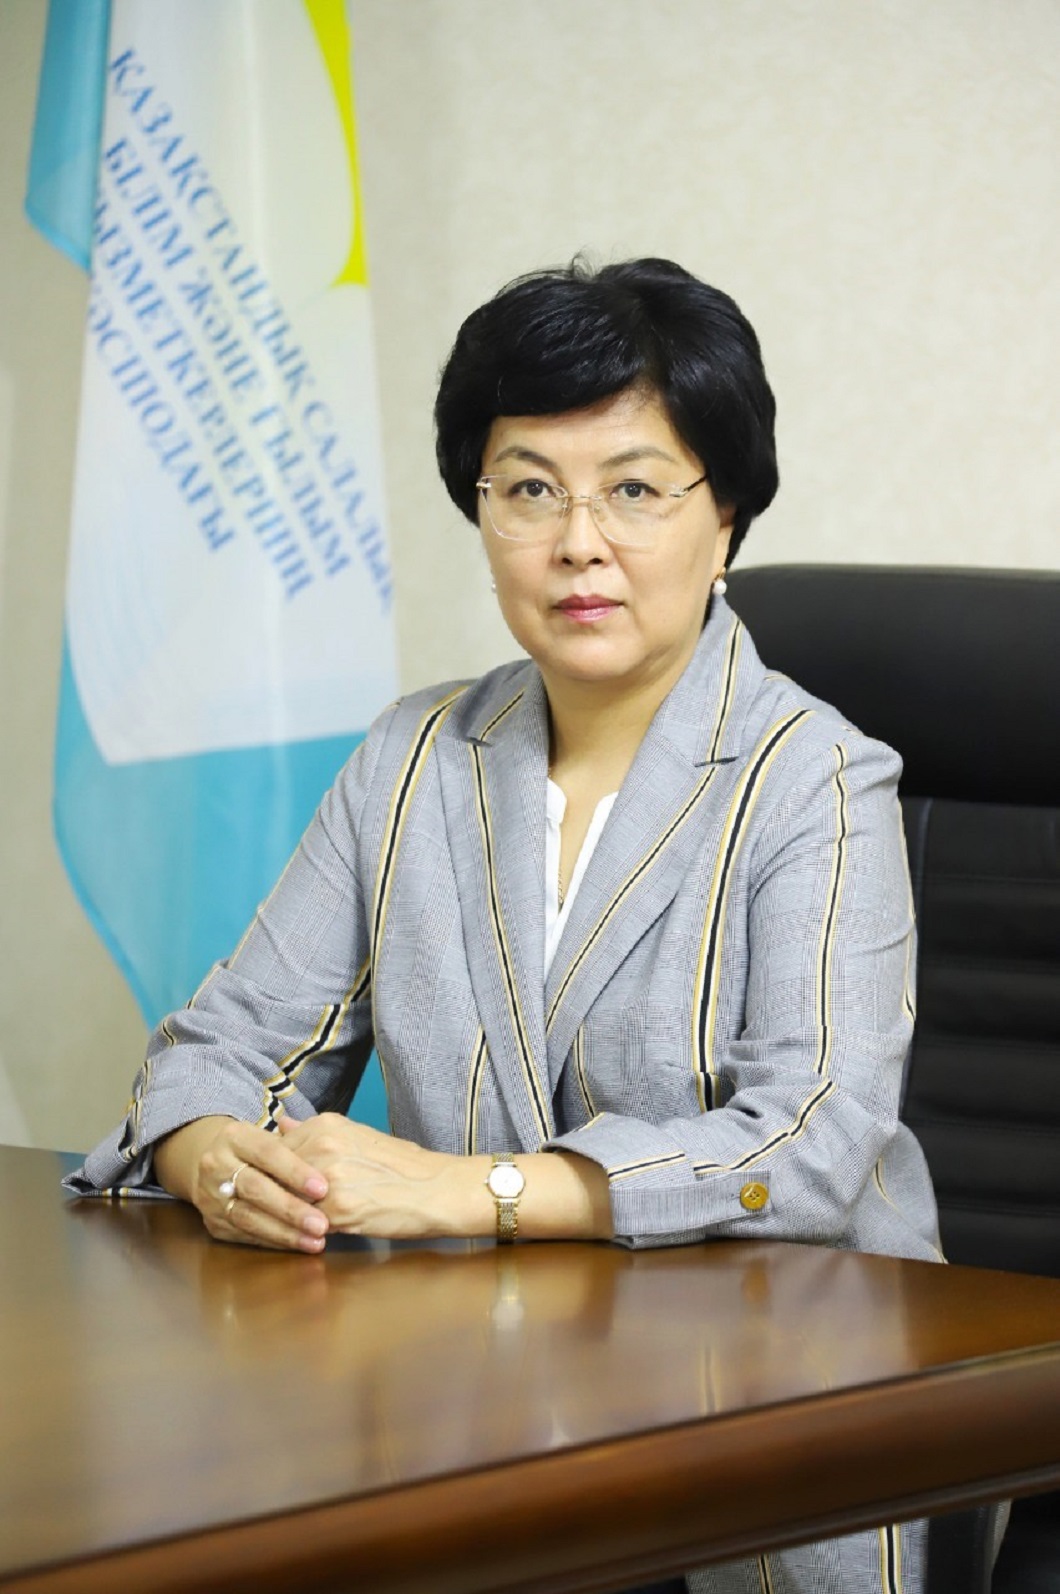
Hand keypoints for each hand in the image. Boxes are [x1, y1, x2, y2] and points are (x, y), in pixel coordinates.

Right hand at [154, 1116, 330, 1251]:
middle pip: (255, 1188)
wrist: (214, 1164)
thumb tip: (330, 1155)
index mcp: (234, 1137)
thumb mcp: (274, 1137)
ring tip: (315, 1240)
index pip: (267, 1153)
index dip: (295, 1171)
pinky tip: (297, 1244)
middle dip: (291, 1208)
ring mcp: (211, 1196)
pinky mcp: (213, 1223)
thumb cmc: (259, 1150)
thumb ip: (299, 1145)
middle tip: (321, 1224)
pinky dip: (273, 1241)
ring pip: (248, 1217)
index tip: (323, 1188)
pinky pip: (245, 1235)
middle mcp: (216, 1164)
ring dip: (284, 1232)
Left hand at [278, 1114, 485, 1238]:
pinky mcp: (337, 1212)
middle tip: (278, 1207)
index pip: (274, 1150)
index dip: (271, 1172)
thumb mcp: (358, 1136)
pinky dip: (302, 1232)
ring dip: (285, 1215)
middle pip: (272, 1176)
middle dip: (272, 1194)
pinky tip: (310, 1234)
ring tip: (292, 1222)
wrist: (439, 1189)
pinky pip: (303, 1225)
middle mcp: (322, 1147)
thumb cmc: (403, 1166)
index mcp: (325, 1126)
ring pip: (285, 1202)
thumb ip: (315, 1133)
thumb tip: (283, 1124)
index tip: (272, 1183)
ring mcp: (327, 1180)